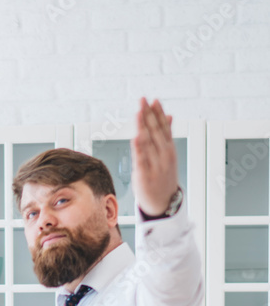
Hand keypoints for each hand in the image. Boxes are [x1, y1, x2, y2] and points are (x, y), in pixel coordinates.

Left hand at [131, 97, 178, 216]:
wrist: (164, 204)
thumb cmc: (163, 178)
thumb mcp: (168, 156)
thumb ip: (166, 135)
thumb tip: (169, 115)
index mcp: (169, 150)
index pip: (164, 127)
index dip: (158, 113)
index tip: (152, 100)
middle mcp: (163, 156)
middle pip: (155, 132)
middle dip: (148, 115)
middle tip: (143, 100)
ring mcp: (155, 166)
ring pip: (148, 143)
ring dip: (144, 126)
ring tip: (139, 112)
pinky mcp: (144, 176)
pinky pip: (141, 160)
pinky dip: (139, 148)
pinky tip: (137, 137)